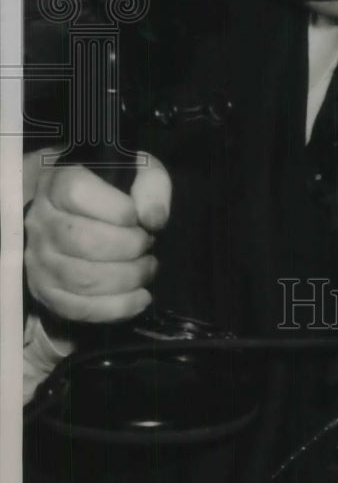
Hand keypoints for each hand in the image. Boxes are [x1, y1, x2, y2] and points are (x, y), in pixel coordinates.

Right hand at [24, 152, 171, 322]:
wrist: (89, 219)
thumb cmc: (117, 192)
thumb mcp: (139, 174)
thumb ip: (151, 186)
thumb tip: (153, 219)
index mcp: (58, 183)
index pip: (76, 192)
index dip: (115, 208)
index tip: (138, 217)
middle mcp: (40, 221)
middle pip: (82, 241)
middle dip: (128, 247)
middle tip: (149, 245)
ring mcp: (38, 260)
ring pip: (81, 279)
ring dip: (127, 279)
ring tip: (148, 269)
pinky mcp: (45, 292)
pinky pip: (78, 308)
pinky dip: (116, 308)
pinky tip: (141, 298)